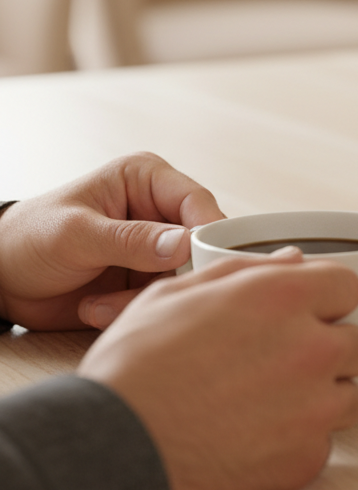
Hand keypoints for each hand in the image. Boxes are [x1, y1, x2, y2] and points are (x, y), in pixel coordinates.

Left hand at [0, 152, 224, 329]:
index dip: (205, 231)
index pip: (196, 201)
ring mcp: (154, 247)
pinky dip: (129, 309)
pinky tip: (95, 308)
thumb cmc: (30, 238)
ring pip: (180, 277)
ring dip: (140, 297)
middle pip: (196, 243)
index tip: (199, 261)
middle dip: (170, 274)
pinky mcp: (146, 278)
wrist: (1, 279)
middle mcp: (158, 211)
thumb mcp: (76, 234)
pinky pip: (160, 298)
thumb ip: (131, 239)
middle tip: (141, 293)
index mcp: (146, 180)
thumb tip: (184, 243)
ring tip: (99, 305)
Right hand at [78, 250, 357, 489]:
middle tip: (287, 363)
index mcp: (282, 297)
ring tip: (271, 404)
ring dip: (322, 398)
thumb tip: (290, 260)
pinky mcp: (305, 459)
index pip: (349, 286)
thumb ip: (244, 272)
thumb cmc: (134, 368)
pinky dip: (299, 444)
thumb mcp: (177, 295)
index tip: (311, 313)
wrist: (112, 449)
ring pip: (350, 396)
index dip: (327, 299)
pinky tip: (258, 440)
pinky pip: (324, 445)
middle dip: (331, 348)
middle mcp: (310, 347)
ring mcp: (313, 407)